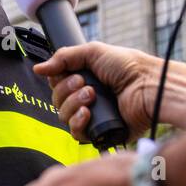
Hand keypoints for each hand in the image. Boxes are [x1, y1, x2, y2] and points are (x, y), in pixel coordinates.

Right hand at [34, 41, 185, 141]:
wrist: (148, 85)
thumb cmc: (128, 67)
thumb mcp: (93, 52)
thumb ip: (63, 58)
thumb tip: (38, 69)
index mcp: (84, 80)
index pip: (57, 86)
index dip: (59, 82)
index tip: (73, 74)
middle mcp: (86, 99)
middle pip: (57, 102)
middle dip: (68, 92)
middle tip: (86, 84)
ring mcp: (92, 117)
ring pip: (64, 118)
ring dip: (73, 105)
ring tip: (92, 96)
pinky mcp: (100, 133)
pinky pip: (76, 134)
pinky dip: (78, 122)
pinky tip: (87, 113)